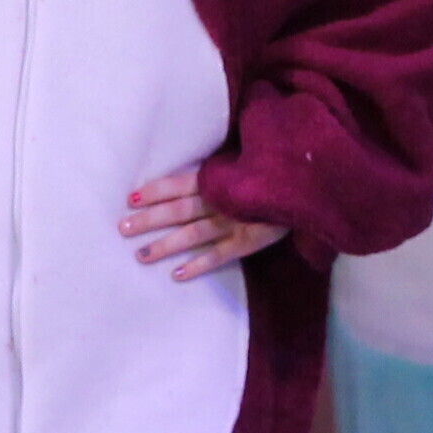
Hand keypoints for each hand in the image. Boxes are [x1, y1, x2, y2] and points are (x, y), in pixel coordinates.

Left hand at [119, 166, 287, 281]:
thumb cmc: (275, 166)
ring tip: (141, 256)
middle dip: (150, 220)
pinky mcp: (250, 241)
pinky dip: (199, 265)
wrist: (311, 183)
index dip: (155, 191)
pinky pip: (220, 255)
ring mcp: (235, 222)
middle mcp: (222, 200)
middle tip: (122, 229)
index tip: (130, 198)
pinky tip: (177, 275)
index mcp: (220, 176)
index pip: (180, 184)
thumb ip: (224, 162)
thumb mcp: (248, 156)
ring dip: (166, 245)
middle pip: (179, 210)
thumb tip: (197, 159)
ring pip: (194, 235)